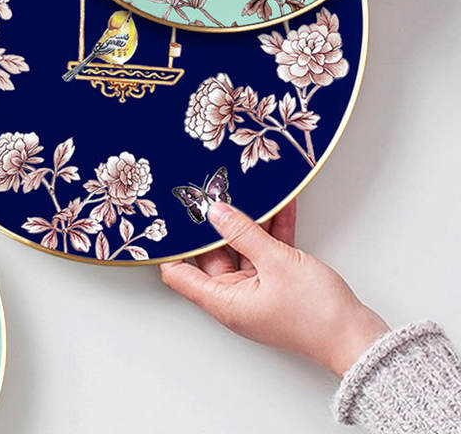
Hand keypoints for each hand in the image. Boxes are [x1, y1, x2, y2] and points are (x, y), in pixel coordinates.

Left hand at [160, 200, 387, 375]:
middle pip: (212, 255)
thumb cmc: (318, 316)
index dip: (171, 248)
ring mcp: (258, 290)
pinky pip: (267, 251)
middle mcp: (236, 298)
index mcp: (224, 301)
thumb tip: (216, 212)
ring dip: (248, 222)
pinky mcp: (279, 283)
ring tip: (243, 190)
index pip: (179, 275)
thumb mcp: (277, 263)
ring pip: (243, 248)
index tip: (168, 219)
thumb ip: (244, 233)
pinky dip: (272, 230)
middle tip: (208, 191)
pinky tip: (278, 204)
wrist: (360, 339)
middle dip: (213, 224)